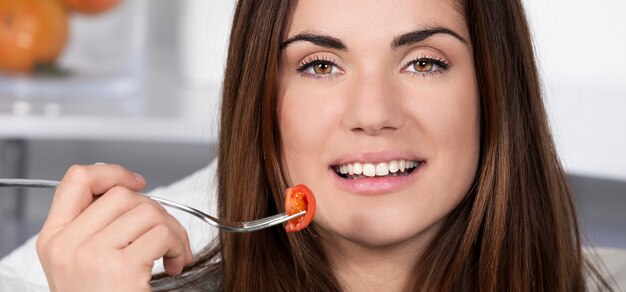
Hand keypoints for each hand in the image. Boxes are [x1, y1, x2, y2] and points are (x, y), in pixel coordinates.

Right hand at [36, 164, 192, 291]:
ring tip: (172, 253)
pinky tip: (174, 265)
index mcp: (54, 239)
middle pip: (122, 195)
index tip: (137, 183)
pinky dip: (179, 247)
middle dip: (155, 210)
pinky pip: (162, 234)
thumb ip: (95, 226)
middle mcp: (67, 246)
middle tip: (164, 236)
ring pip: (147, 211)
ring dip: (172, 230)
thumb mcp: (80, 262)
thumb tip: (130, 190)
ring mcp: (91, 257)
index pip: (76, 180)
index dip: (111, 172)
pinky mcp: (120, 269)